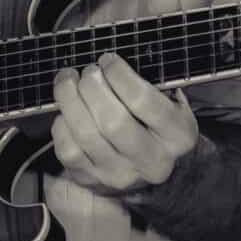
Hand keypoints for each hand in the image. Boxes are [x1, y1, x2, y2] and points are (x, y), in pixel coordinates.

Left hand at [49, 51, 198, 197]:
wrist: (165, 178)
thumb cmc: (161, 128)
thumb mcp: (173, 105)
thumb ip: (152, 84)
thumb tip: (112, 61)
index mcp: (178, 136)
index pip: (142, 100)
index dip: (118, 74)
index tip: (108, 60)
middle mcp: (152, 161)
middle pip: (112, 121)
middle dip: (92, 87)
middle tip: (88, 71)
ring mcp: (121, 176)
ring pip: (86, 136)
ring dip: (69, 100)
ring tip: (68, 81)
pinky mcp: (94, 181)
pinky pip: (68, 150)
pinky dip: (62, 124)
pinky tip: (67, 111)